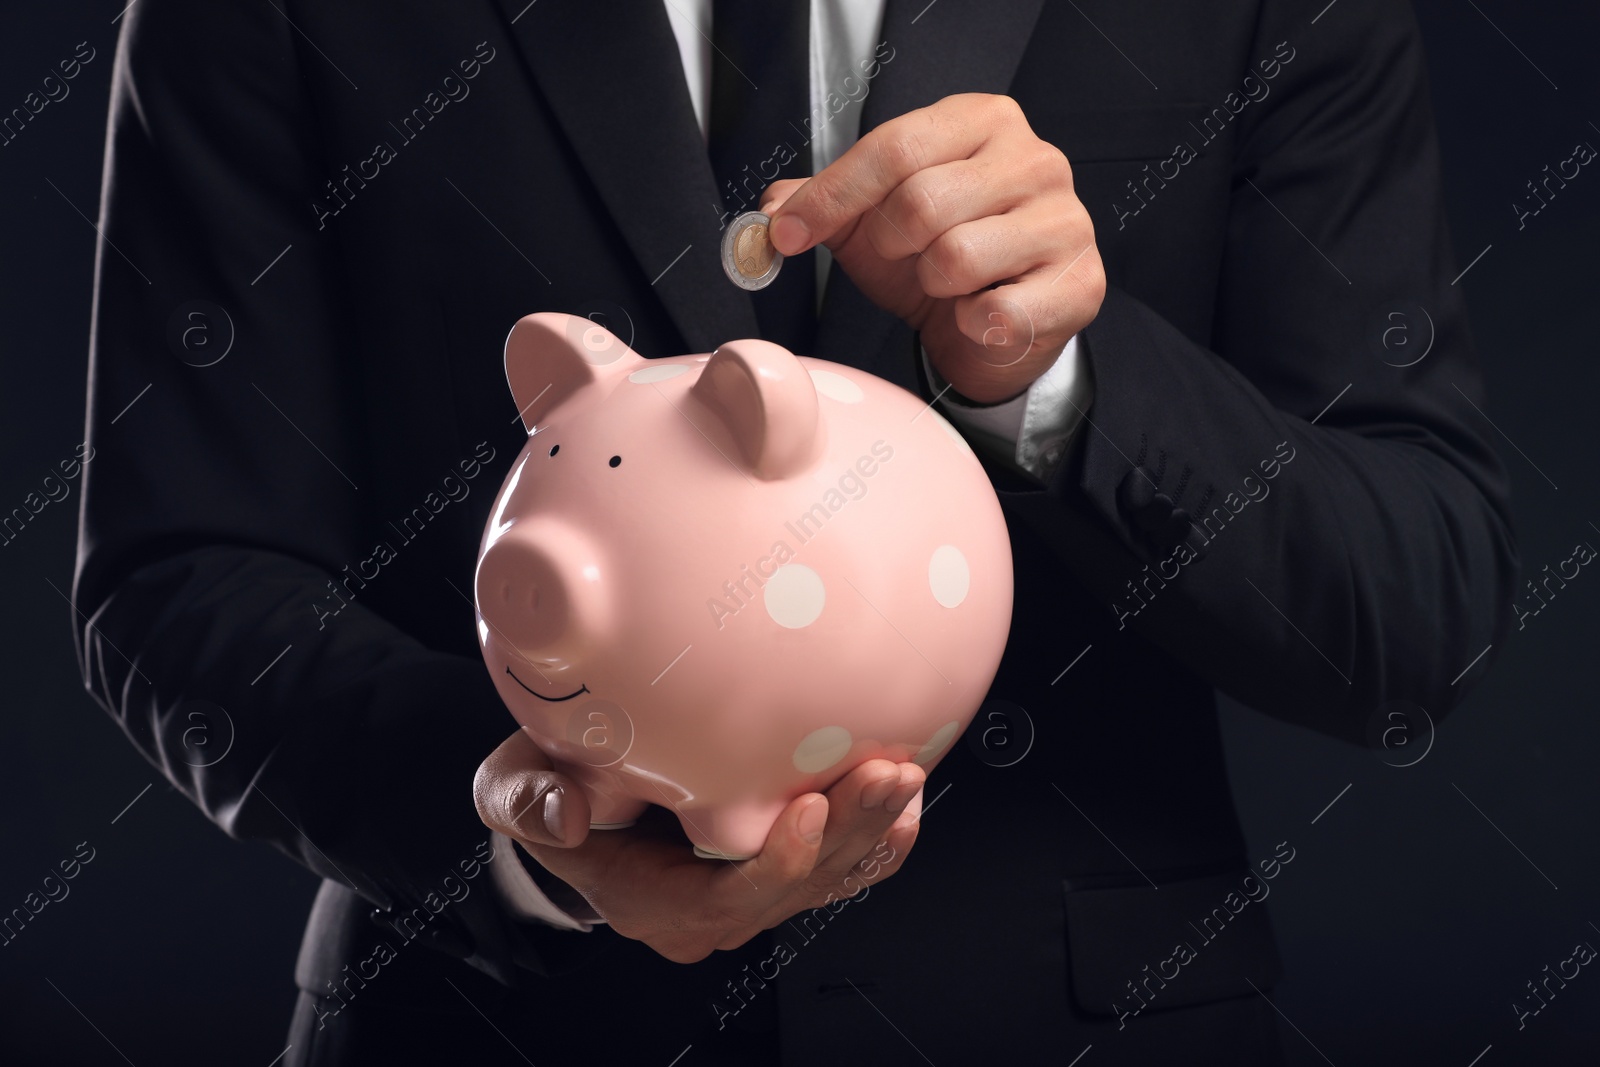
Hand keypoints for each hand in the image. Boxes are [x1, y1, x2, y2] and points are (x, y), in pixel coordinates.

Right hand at [474, 728, 924, 963]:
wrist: (570, 801)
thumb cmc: (546, 791)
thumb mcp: (513, 790)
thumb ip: (526, 802)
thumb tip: (562, 812)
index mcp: (654, 903)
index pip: (728, 899)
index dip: (776, 861)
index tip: (807, 805)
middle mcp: (712, 912)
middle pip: (795, 887)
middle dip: (848, 834)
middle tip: (887, 775)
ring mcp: (750, 894)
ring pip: (828, 877)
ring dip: (872, 829)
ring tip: (905, 777)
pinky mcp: (778, 866)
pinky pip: (839, 869)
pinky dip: (875, 841)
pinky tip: (906, 805)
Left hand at [763, 93, 1103, 403]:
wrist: (998, 326)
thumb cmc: (940, 259)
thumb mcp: (874, 222)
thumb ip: (823, 205)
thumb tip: (772, 208)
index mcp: (982, 121)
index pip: (893, 147)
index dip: (830, 197)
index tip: (787, 233)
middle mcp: (1035, 160)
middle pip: (921, 202)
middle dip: (892, 246)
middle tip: (905, 258)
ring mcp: (1065, 221)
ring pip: (957, 258)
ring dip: (933, 287)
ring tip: (949, 284)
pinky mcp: (1080, 285)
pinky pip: (997, 313)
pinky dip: (970, 324)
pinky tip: (979, 314)